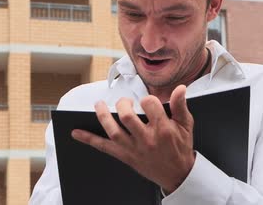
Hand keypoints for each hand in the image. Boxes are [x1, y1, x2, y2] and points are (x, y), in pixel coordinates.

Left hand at [71, 85, 194, 193]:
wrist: (177, 174)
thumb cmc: (180, 147)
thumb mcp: (186, 126)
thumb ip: (181, 106)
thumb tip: (180, 88)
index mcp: (163, 129)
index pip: (149, 105)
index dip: (147, 99)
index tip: (148, 101)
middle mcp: (147, 139)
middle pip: (127, 116)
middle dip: (123, 104)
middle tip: (124, 102)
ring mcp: (134, 149)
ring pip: (113, 131)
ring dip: (103, 116)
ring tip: (99, 105)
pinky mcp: (125, 156)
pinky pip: (104, 147)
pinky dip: (89, 139)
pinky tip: (76, 133)